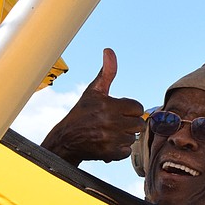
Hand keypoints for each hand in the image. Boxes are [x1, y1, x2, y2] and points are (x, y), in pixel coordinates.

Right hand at [41, 48, 143, 164]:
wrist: (66, 139)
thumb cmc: (81, 113)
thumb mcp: (93, 91)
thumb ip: (107, 72)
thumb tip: (109, 51)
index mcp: (109, 105)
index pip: (138, 107)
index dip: (130, 109)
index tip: (119, 110)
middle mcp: (111, 122)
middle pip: (138, 124)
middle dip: (129, 123)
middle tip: (115, 122)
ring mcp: (111, 139)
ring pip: (133, 138)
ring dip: (124, 136)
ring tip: (110, 132)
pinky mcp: (109, 153)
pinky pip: (127, 151)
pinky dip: (120, 149)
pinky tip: (108, 142)